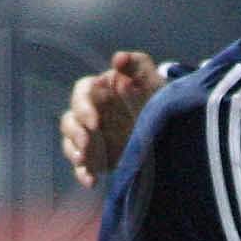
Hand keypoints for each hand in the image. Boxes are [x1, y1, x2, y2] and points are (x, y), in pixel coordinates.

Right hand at [59, 51, 165, 186]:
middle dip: (76, 132)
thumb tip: (118, 58)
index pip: (81, 93)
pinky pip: (82, 166)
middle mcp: (90, 113)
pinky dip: (84, 173)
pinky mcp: (96, 157)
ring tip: (84, 160)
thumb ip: (136, 65)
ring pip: (70, 143)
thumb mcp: (151, 79)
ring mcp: (91, 136)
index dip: (83, 106)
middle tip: (89, 141)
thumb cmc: (156, 95)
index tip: (95, 120)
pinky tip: (92, 182)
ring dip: (74, 151)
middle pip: (70, 120)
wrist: (170, 123)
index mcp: (100, 90)